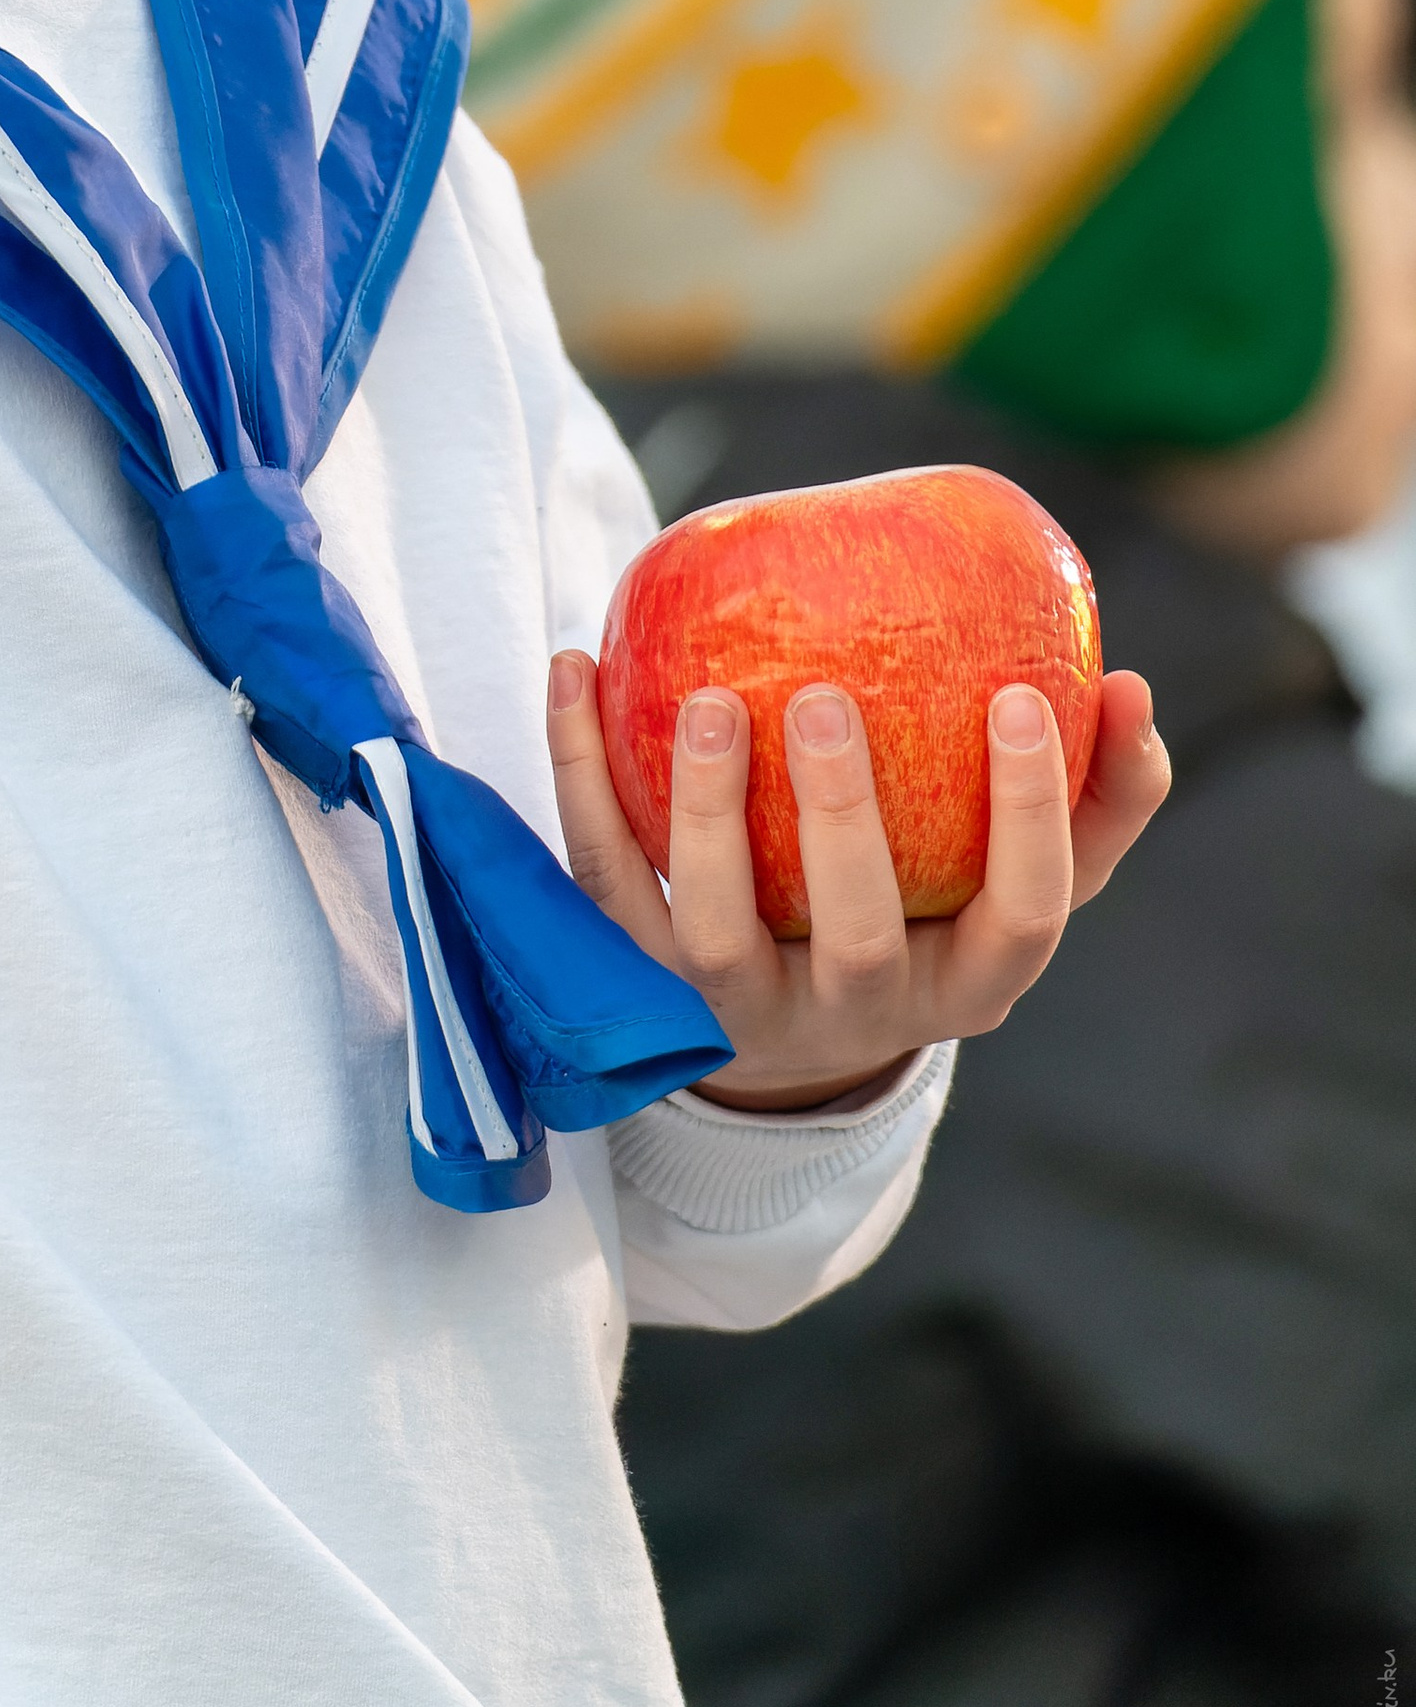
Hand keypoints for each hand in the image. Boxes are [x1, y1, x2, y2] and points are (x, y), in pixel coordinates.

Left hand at [547, 652, 1170, 1111]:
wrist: (784, 1039)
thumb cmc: (928, 916)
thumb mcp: (1013, 880)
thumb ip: (1092, 793)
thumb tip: (1132, 684)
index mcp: (969, 983)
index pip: (1024, 916)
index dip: (1034, 816)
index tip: (1019, 696)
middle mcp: (857, 1012)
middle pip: (860, 935)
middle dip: (844, 819)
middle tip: (828, 696)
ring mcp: (742, 1009)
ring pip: (716, 930)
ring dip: (705, 811)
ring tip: (707, 701)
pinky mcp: (642, 983)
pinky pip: (604, 875)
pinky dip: (580, 770)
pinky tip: (574, 667)